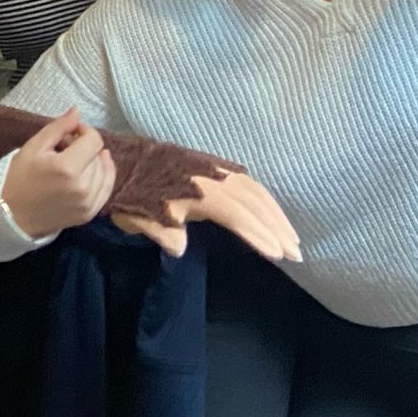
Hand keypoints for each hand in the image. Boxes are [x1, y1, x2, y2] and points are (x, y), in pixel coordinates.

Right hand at [3, 110, 119, 238]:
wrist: (12, 215)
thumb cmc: (19, 178)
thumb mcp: (33, 147)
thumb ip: (58, 128)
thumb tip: (77, 111)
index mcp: (67, 168)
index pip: (94, 140)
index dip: (84, 130)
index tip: (71, 132)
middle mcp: (83, 187)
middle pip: (98, 154)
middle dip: (85, 147)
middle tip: (66, 149)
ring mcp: (88, 203)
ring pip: (105, 171)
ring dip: (93, 162)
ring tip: (75, 163)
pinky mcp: (90, 213)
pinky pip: (107, 189)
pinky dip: (104, 177)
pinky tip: (93, 171)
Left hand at [112, 169, 301, 262]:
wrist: (120, 161)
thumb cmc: (130, 194)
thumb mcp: (139, 217)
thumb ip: (161, 232)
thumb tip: (178, 248)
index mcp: (198, 191)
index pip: (237, 216)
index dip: (258, 236)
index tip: (277, 255)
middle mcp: (213, 177)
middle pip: (254, 203)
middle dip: (277, 229)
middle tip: (296, 254)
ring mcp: (216, 169)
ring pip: (255, 191)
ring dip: (276, 215)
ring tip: (292, 239)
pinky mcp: (214, 166)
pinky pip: (248, 183)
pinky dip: (265, 200)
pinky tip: (273, 213)